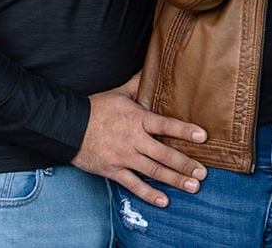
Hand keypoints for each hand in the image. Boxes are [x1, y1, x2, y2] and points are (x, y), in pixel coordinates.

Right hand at [71, 73, 207, 207]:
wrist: (68, 126)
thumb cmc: (96, 108)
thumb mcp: (119, 93)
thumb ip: (138, 84)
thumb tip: (151, 70)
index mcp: (136, 119)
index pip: (165, 125)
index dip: (184, 131)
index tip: (203, 136)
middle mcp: (133, 139)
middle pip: (164, 154)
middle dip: (185, 163)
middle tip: (203, 172)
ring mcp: (123, 156)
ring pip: (153, 171)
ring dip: (175, 180)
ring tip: (193, 186)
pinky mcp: (113, 170)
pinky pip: (133, 185)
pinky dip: (149, 194)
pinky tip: (164, 201)